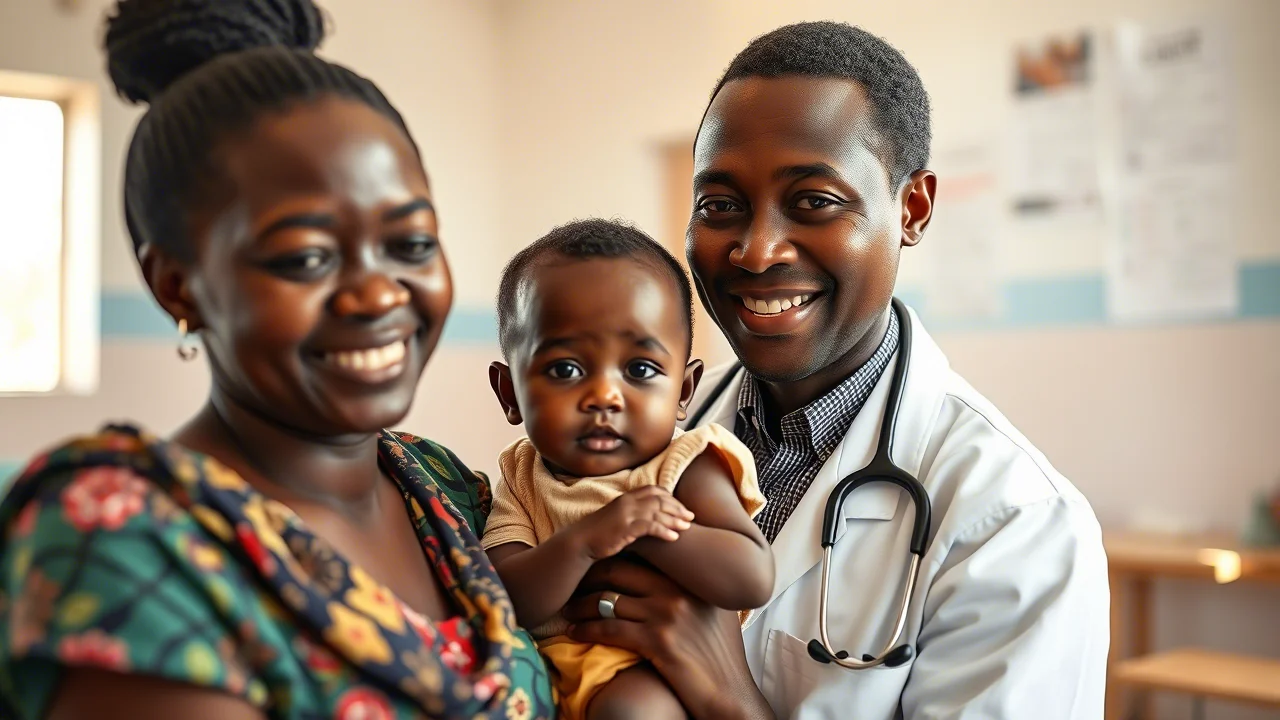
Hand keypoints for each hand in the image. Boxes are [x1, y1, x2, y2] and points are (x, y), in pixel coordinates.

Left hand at [563, 558, 774, 719]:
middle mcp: (677, 590)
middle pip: (618, 571)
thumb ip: (690, 588)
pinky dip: (586, 630)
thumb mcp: (714, 610)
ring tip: (567, 610)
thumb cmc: (721, 653)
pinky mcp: (657, 642)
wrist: (729, 691)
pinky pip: (609, 630)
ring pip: (608, 600)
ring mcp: (667, 614)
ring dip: (580, 606)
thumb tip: (667, 573)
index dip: (612, 556)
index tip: (593, 563)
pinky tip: (574, 633)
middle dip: (589, 576)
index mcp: (688, 578)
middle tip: (573, 583)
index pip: (641, 555)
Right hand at [575, 486, 693, 559]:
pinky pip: (650, 526)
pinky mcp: (625, 527)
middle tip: (691, 516)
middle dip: (677, 507)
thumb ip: (633, 516)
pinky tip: (674, 538)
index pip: (654, 490)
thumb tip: (650, 522)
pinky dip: (664, 531)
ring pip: (657, 511)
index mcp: (626, 497)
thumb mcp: (617, 519)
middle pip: (659, 499)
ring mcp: (626, 513)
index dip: (670, 498)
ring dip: (674, 519)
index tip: (681, 508)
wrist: (580, 542)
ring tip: (687, 527)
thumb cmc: (599, 534)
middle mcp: (627, 501)